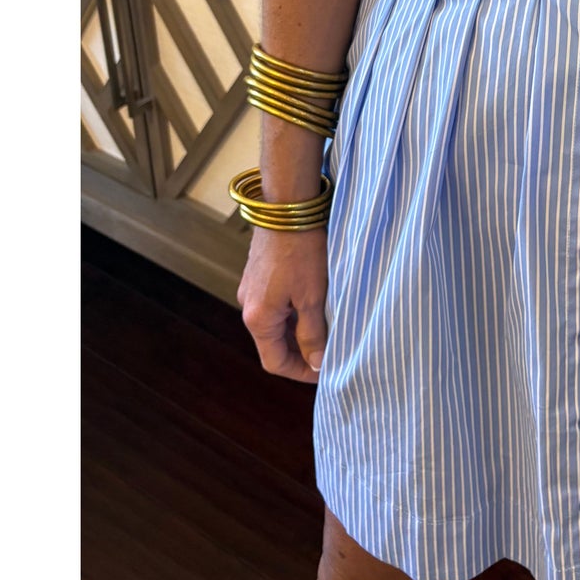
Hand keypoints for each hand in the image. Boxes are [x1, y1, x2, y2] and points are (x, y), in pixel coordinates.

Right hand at [236, 226, 329, 382]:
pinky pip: (276, 303)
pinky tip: (316, 304)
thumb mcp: (313, 297)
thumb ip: (313, 334)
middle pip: (274, 343)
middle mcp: (248, 306)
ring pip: (277, 323)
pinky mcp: (259, 273)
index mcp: (257, 318)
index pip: (275, 362)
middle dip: (302, 352)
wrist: (287, 206)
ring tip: (328, 329)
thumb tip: (317, 364)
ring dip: (299, 331)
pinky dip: (295, 311)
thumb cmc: (301, 251)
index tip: (326, 372)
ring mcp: (252, 288)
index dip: (301, 372)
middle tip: (330, 353)